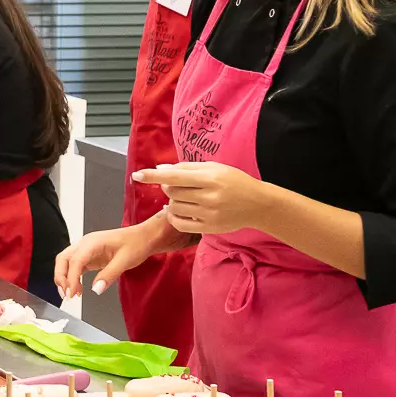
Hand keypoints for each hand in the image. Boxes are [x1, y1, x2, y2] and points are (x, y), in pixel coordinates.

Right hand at [53, 219, 171, 298]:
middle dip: (61, 277)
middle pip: (63, 259)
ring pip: (66, 262)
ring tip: (71, 294)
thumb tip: (95, 290)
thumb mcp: (125, 261)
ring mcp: (86, 249)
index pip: (75, 261)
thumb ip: (109, 275)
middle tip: (67, 295)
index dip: (71, 278)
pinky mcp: (89, 256)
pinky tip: (78, 289)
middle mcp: (85, 244)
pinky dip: (73, 278)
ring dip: (65, 278)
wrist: (144, 237)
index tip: (71, 294)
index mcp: (92, 242)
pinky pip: (75, 266)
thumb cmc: (136, 244)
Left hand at [134, 162, 273, 235]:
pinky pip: (180, 223)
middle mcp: (209, 197)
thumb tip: (160, 170)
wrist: (257, 204)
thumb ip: (186, 168)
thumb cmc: (234, 181)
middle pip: (172, 193)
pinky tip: (178, 210)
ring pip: (175, 208)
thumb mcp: (214, 168)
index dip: (153, 176)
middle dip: (167, 188)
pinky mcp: (209, 228)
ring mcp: (209, 215)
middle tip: (174, 185)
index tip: (137, 175)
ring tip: (181, 198)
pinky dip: (173, 216)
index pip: (174, 177)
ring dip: (171, 202)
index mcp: (210, 178)